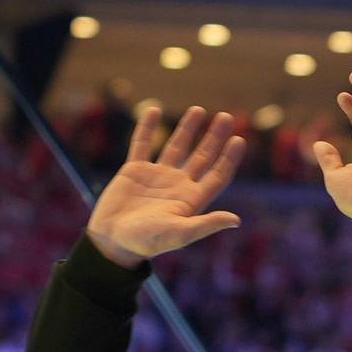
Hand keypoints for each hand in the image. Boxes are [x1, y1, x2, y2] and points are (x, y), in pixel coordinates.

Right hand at [88, 105, 246, 266]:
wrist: (111, 242)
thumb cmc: (146, 243)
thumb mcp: (179, 234)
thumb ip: (206, 225)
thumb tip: (237, 220)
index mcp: (191, 200)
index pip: (217, 175)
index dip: (229, 159)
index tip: (239, 139)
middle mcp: (177, 186)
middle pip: (202, 157)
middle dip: (214, 137)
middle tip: (226, 116)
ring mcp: (156, 176)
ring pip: (175, 147)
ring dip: (187, 128)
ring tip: (198, 109)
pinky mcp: (134, 171)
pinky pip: (141, 144)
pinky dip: (146, 127)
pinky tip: (154, 110)